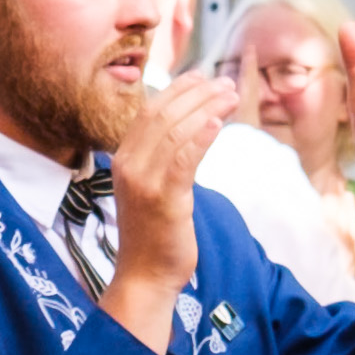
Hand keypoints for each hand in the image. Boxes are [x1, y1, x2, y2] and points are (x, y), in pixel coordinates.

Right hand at [104, 68, 236, 327]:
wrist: (144, 277)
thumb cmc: (154, 233)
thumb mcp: (152, 187)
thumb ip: (163, 158)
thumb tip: (190, 129)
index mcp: (123, 159)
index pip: (150, 111)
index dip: (177, 89)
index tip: (202, 77)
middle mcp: (128, 165)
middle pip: (163, 114)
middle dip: (197, 93)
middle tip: (225, 83)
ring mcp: (144, 182)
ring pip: (176, 131)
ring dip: (206, 108)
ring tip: (230, 96)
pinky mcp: (164, 200)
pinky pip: (184, 160)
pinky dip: (201, 137)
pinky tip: (219, 123)